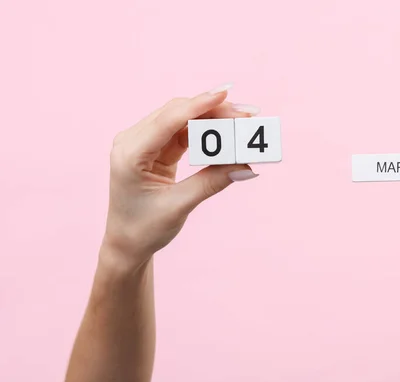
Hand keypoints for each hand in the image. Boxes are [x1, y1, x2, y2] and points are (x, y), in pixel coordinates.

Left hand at [102, 83, 258, 268]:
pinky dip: (207, 132)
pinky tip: (227, 133)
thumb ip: (211, 182)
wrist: (127, 244)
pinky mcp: (157, 149)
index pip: (168, 120)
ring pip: (183, 120)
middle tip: (248, 115)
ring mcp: (144, 143)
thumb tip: (245, 166)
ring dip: (213, 119)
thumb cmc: (144, 229)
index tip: (225, 94)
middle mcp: (133, 142)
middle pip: (178, 114)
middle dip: (213, 111)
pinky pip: (185, 132)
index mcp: (130, 154)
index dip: (198, 105)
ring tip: (243, 122)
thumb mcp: (179, 206)